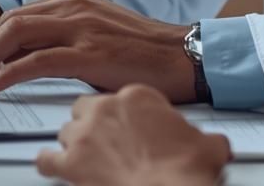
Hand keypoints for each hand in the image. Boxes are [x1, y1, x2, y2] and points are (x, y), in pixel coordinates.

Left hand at [0, 0, 196, 101]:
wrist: (183, 56)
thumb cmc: (144, 52)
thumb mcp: (100, 31)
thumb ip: (69, 34)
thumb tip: (34, 55)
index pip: (19, 12)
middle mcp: (75, 5)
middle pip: (10, 20)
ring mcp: (81, 27)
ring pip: (16, 33)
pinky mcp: (89, 53)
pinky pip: (37, 60)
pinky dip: (10, 72)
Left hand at [35, 85, 230, 185]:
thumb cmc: (186, 168)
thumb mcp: (206, 143)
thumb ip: (203, 137)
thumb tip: (216, 144)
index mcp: (138, 95)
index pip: (118, 95)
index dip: (120, 113)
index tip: (125, 122)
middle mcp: (107, 107)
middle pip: (85, 107)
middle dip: (92, 123)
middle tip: (103, 138)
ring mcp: (86, 133)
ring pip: (66, 130)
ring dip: (74, 143)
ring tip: (83, 155)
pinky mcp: (72, 162)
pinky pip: (47, 158)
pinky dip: (48, 163)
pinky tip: (50, 165)